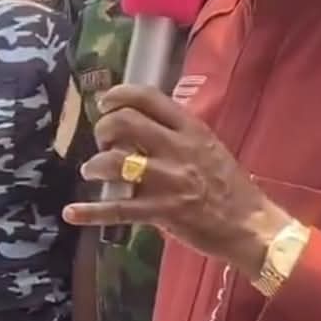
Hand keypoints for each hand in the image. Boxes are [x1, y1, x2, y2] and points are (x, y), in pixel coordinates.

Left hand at [63, 84, 287, 274]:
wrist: (250, 225)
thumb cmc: (228, 185)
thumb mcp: (208, 147)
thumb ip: (177, 132)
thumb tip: (140, 120)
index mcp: (191, 129)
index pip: (149, 97)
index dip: (119, 95)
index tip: (105, 102)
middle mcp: (177, 149)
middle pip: (125, 122)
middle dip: (103, 128)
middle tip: (102, 140)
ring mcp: (168, 181)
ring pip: (116, 162)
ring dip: (95, 164)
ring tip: (92, 170)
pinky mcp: (160, 212)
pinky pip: (117, 209)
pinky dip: (90, 211)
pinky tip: (71, 212)